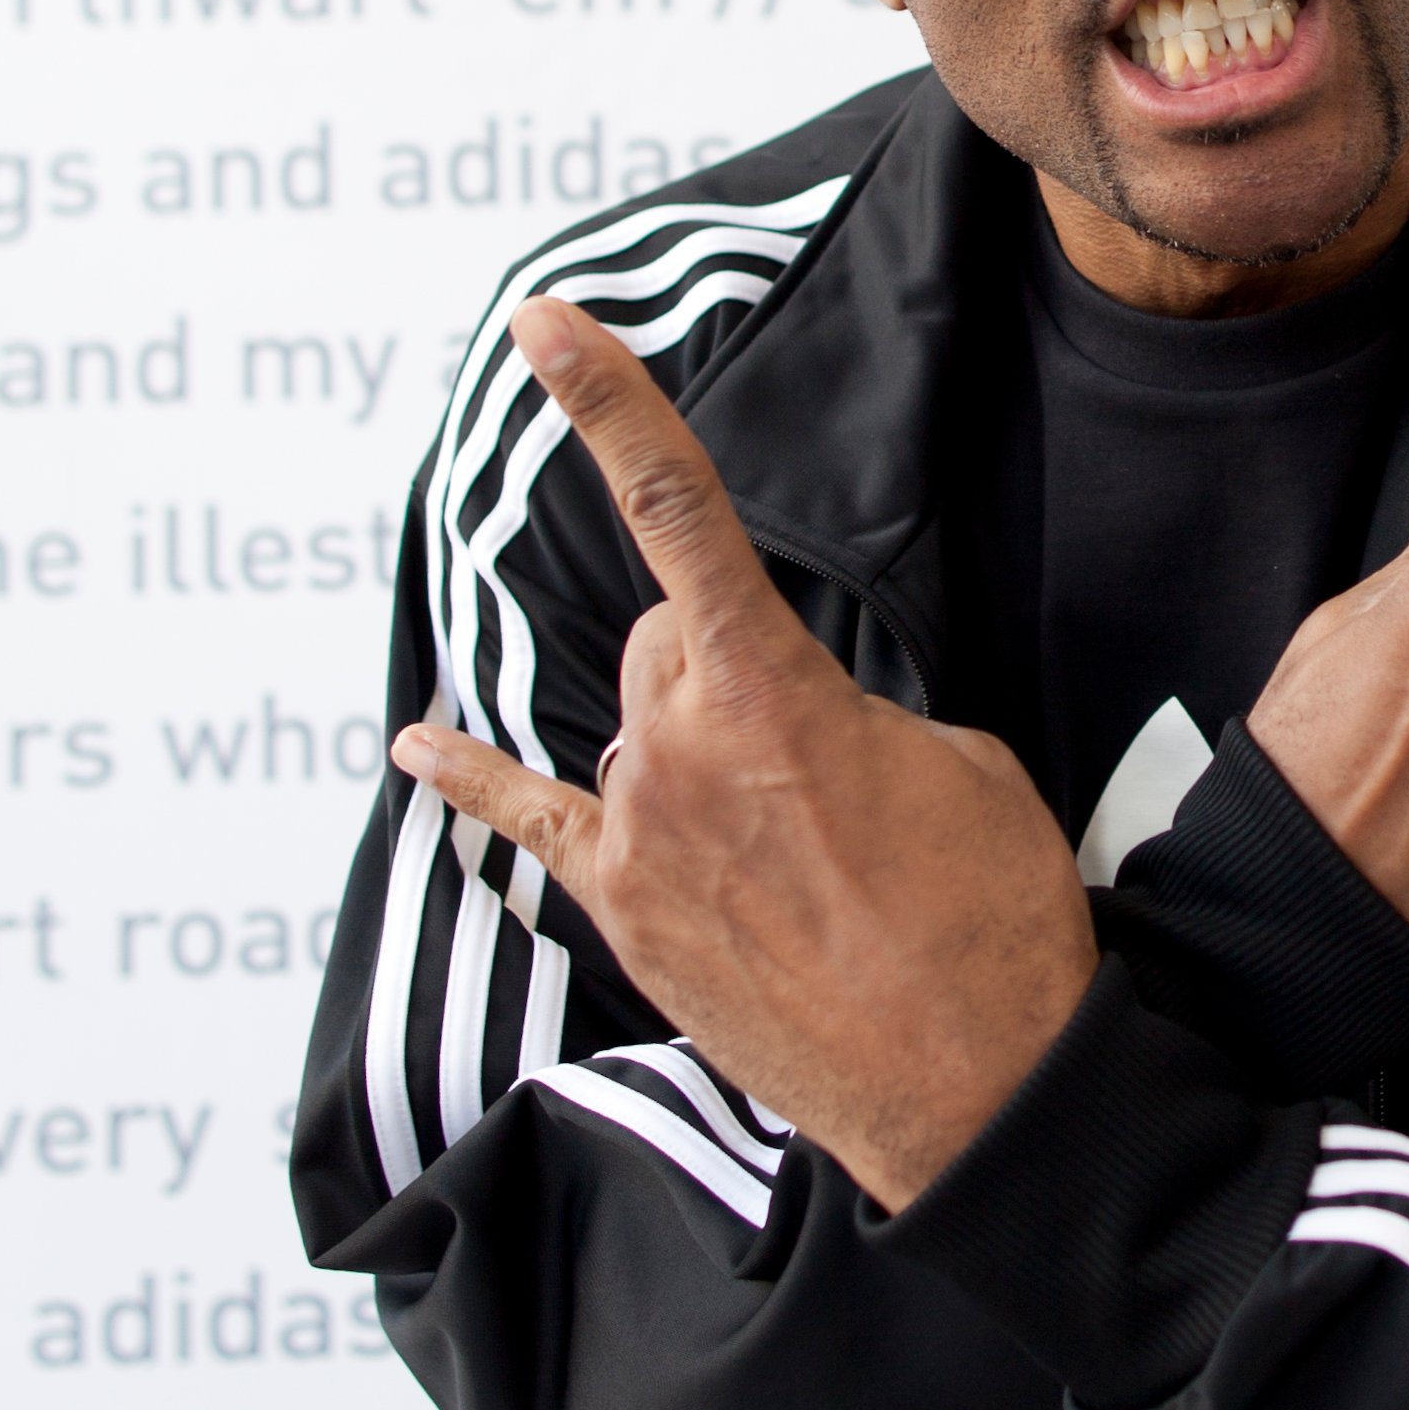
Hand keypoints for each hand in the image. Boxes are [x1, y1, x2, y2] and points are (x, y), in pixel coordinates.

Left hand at [391, 298, 1095, 1214]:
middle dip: (730, 665)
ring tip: (794, 845)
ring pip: (635, 728)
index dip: (607, 401)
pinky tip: (417, 747)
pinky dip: (477, 779)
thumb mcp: (955, 760)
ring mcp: (638, 837)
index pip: (675, 511)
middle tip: (830, 764)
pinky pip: (530, 822)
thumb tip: (792, 724)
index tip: (543, 322)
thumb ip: (850, 707)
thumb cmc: (991, 916)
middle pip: (666, 642)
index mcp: (772, 689)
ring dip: (695, 747)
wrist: (977, 1087)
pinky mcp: (626, 915)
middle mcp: (678, 749)